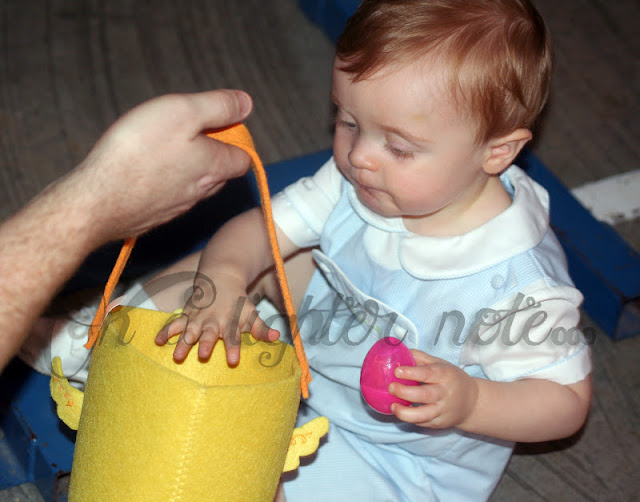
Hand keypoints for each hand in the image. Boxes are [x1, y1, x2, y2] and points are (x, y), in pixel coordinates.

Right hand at [64, 89, 253, 242]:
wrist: (96, 200)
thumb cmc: (138, 151)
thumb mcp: (183, 111)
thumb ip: (218, 106)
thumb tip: (246, 103)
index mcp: (215, 167)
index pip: (244, 158)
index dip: (237, 139)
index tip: (218, 122)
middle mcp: (201, 192)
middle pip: (220, 173)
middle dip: (213, 152)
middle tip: (189, 130)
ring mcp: (176, 207)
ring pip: (194, 186)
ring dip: (188, 167)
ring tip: (165, 147)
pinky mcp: (152, 216)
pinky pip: (168, 197)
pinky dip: (165, 182)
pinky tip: (144, 170)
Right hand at [154, 271, 278, 364]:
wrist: (220, 278)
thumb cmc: (238, 301)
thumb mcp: (251, 313)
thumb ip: (261, 328)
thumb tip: (277, 337)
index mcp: (229, 322)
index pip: (233, 337)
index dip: (233, 348)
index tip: (233, 361)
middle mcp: (213, 321)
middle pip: (208, 334)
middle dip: (205, 344)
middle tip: (202, 355)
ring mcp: (197, 318)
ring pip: (189, 331)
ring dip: (182, 343)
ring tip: (176, 356)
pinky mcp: (186, 315)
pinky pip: (174, 324)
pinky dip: (166, 332)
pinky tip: (157, 342)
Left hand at [389, 350, 478, 428]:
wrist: (472, 402)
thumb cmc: (452, 379)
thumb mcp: (441, 364)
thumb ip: (421, 358)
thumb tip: (399, 351)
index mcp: (445, 375)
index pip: (428, 374)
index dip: (411, 373)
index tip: (397, 371)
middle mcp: (445, 393)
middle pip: (424, 395)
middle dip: (405, 392)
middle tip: (391, 387)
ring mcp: (443, 410)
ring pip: (423, 415)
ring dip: (405, 412)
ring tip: (393, 406)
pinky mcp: (440, 424)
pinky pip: (423, 423)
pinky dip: (411, 419)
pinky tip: (401, 412)